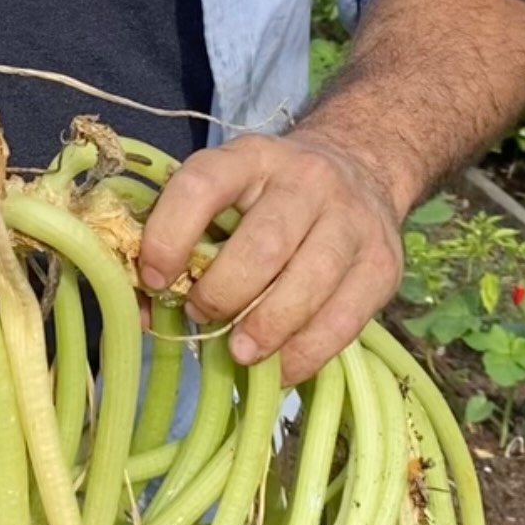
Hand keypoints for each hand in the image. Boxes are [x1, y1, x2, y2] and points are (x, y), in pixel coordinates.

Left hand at [138, 130, 404, 382]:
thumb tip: (142, 310)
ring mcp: (352, 220)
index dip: (170, 233)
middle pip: (262, 245)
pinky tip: (279, 367)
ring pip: (307, 283)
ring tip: (238, 350)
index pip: (203, 184)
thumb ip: (181, 240)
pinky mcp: (382, 265)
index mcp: (250, 158)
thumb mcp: (225, 195)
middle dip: (223, 293)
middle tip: (203, 316)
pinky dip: (305, 353)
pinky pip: (343, 319)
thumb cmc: (269, 196)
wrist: (360, 168)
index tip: (154, 278)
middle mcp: (306, 180)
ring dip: (264, 328)